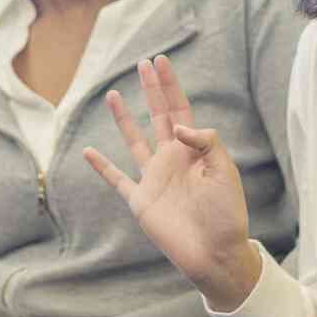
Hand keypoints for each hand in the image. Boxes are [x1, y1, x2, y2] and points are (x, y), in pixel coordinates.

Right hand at [84, 56, 261, 311]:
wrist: (216, 254)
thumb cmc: (227, 215)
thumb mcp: (226, 172)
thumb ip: (206, 143)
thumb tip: (180, 126)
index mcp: (194, 152)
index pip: (179, 110)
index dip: (169, 85)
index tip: (160, 61)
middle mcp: (172, 160)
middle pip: (158, 116)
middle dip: (151, 90)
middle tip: (142, 63)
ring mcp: (154, 179)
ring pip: (135, 141)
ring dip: (123, 119)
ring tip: (112, 94)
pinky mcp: (141, 201)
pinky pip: (117, 179)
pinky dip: (102, 167)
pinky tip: (89, 152)